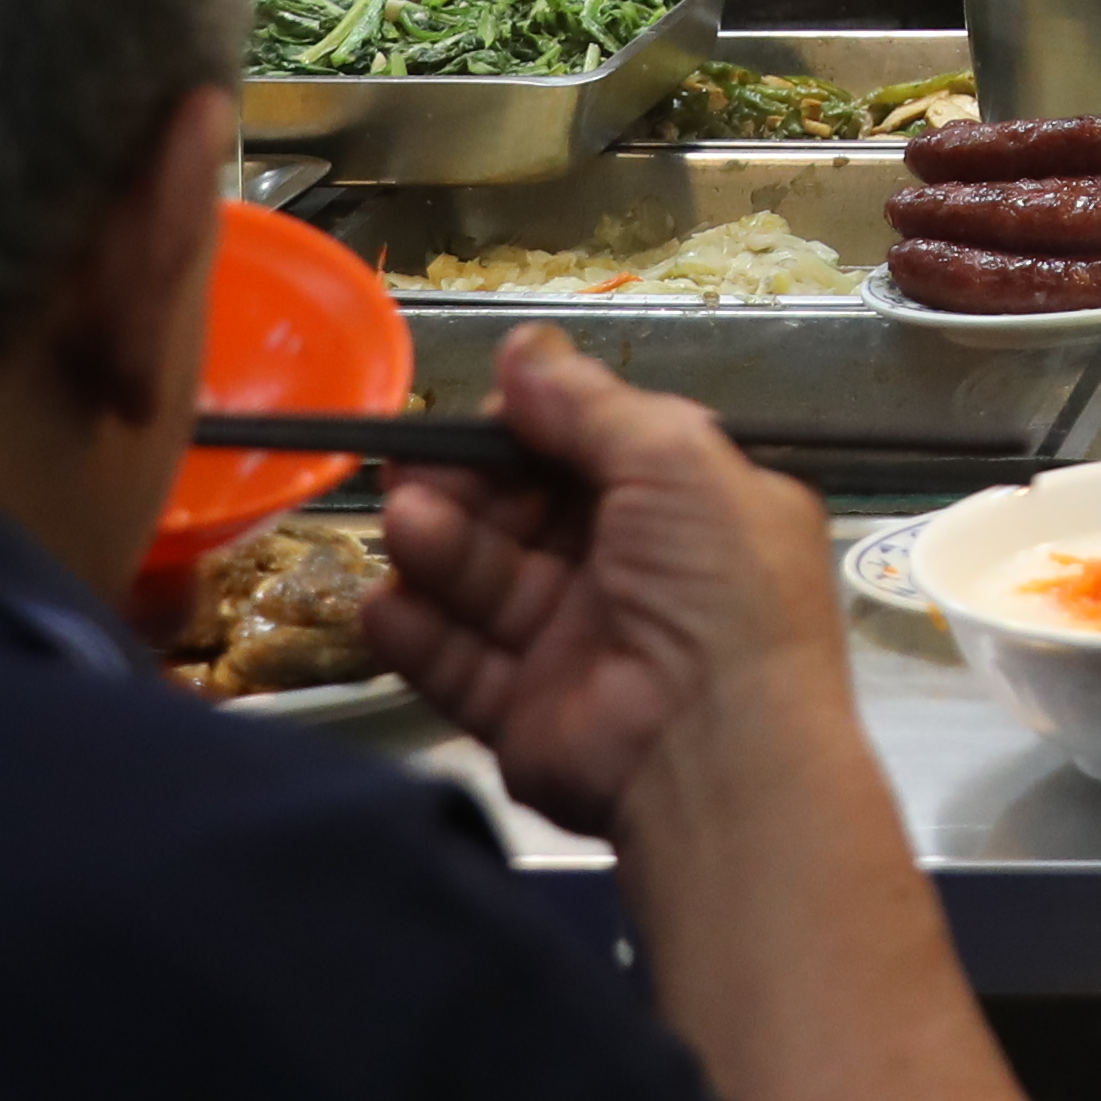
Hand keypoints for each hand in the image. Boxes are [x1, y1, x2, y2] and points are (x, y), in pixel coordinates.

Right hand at [363, 328, 849, 838]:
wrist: (717, 754)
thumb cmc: (715, 588)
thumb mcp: (675, 460)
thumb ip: (591, 404)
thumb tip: (524, 346)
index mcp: (687, 507)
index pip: (591, 452)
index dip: (531, 430)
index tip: (476, 412)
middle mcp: (633, 572)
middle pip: (526, 513)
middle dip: (469, 487)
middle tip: (416, 472)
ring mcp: (577, 647)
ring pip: (487, 582)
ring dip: (439, 549)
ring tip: (406, 525)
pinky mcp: (527, 714)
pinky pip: (460, 664)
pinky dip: (419, 634)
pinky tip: (383, 605)